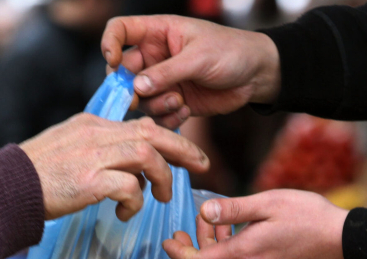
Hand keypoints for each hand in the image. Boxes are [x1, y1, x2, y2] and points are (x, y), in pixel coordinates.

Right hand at [20, 113, 208, 220]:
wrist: (5, 189)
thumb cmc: (36, 177)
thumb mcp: (69, 150)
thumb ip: (98, 150)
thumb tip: (130, 169)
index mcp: (92, 125)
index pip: (141, 124)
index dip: (169, 137)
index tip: (185, 152)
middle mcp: (96, 135)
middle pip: (152, 133)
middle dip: (183, 148)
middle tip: (202, 165)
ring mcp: (93, 157)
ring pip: (146, 156)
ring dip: (162, 179)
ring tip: (161, 198)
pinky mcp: (89, 181)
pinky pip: (129, 187)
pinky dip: (135, 202)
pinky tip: (125, 214)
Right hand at [101, 15, 280, 127]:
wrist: (256, 75)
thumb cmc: (231, 52)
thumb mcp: (199, 58)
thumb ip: (167, 72)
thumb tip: (137, 86)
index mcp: (157, 33)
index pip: (120, 31)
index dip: (109, 44)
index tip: (113, 62)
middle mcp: (155, 57)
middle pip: (123, 73)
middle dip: (130, 89)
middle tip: (139, 99)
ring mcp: (163, 81)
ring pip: (140, 98)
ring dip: (155, 105)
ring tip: (179, 103)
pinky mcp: (174, 102)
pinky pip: (157, 116)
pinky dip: (167, 119)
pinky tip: (186, 112)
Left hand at [163, 190, 347, 258]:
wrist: (346, 244)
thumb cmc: (311, 217)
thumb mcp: (269, 203)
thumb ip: (233, 209)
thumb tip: (204, 212)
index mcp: (245, 255)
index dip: (177, 253)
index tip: (167, 240)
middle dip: (189, 255)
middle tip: (186, 231)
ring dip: (211, 252)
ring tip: (219, 223)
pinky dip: (229, 256)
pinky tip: (239, 233)